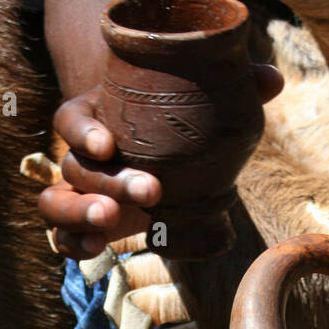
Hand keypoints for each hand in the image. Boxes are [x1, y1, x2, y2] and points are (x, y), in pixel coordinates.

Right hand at [39, 65, 283, 260]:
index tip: (108, 144)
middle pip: (74, 165)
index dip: (83, 131)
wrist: (165, 158)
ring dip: (78, 213)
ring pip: (55, 202)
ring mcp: (82, 192)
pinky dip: (74, 244)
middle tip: (151, 192)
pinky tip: (95, 249)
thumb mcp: (200, 103)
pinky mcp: (89, 224)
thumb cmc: (178, 124)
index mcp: (98, 116)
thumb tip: (273, 79)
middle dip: (108, 182)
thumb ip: (233, 87)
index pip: (71, 117)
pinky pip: (65, 237)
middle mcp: (83, 155)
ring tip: (109, 222)